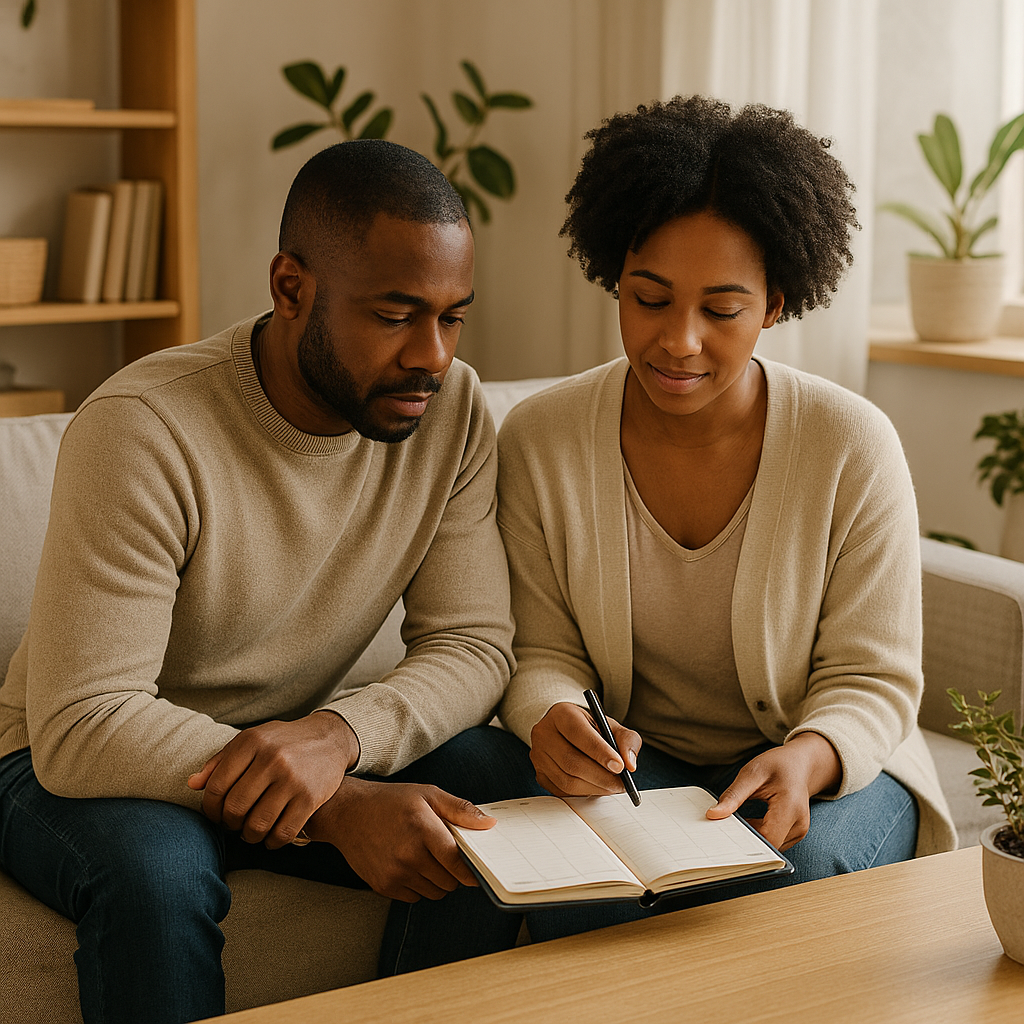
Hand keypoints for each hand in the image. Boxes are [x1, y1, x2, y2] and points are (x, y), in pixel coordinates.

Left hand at [187, 710, 359, 848]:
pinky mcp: (310, 796)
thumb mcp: (252, 740)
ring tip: (251, 832)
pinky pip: (283, 833)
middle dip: (229, 824)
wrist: (330, 738)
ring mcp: (292, 778)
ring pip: (257, 824)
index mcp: (252, 741)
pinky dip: (272, 842)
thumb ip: (220, 761)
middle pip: (235, 807)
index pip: (217, 786)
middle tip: (233, 825)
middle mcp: (272, 758)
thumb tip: (192, 785)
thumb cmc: (283, 742)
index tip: (215, 815)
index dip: (210, 808)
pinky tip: (271, 837)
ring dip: (250, 836)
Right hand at [306, 776, 495, 901]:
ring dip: (437, 880)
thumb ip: (460, 809)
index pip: (457, 862)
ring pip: (434, 892)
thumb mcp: (428, 795)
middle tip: (444, 855)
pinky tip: (409, 865)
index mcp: (422, 829)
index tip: (475, 869)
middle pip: (449, 881)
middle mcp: (408, 854)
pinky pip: (415, 897)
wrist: (347, 813)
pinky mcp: (383, 886)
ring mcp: (394, 873)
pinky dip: (418, 886)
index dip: (470, 869)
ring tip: (425, 857)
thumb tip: (490, 824)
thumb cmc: (390, 802)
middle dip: (453, 872)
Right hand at [529, 701, 641, 797]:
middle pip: (571, 761)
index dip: (600, 752)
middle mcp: (544, 733)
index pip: (578, 733)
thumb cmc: (591, 728)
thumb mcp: (611, 726)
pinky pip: (562, 791)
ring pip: (567, 780)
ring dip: (595, 787)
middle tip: (621, 783)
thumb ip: (626, 740)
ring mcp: (538, 756)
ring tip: (612, 786)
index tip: (620, 767)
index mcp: (562, 713)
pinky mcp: (540, 775)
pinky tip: (597, 787)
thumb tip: (630, 764)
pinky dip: (584, 793)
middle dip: (601, 776)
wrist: (567, 731)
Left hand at [705, 733, 842, 850]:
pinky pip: (773, 842)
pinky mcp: (795, 834)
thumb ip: (733, 795)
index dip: (743, 838)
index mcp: (790, 807)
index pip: (766, 838)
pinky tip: (748, 821)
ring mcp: (799, 832)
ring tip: (739, 818)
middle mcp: (799, 824)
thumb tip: (713, 814)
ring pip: (769, 846)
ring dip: (751, 836)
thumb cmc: (778, 765)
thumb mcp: (751, 773)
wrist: (800, 764)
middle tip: (726, 823)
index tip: (723, 830)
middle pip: (767, 845)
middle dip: (744, 838)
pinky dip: (758, 834)